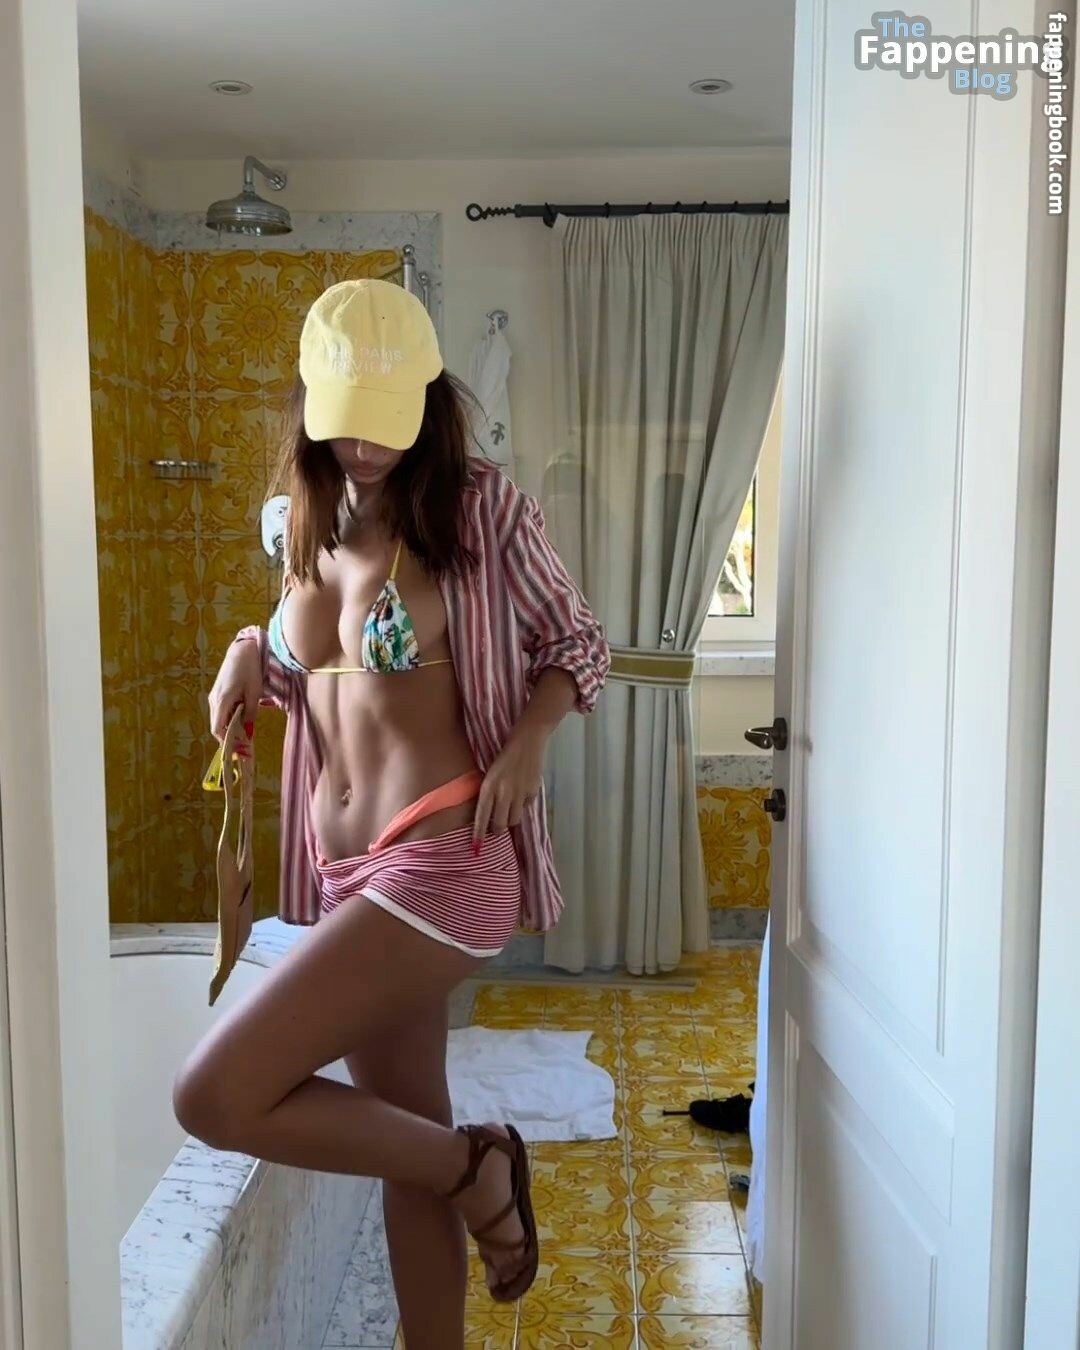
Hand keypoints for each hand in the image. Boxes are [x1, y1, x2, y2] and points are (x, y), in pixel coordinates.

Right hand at [208, 640, 260, 752]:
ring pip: (218, 719)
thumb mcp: (254, 693)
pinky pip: (221, 711)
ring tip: (246, 732)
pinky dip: (229, 718)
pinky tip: (242, 718)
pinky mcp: (217, 693)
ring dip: (230, 727)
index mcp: (221, 701)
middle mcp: (213, 700)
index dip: (226, 742)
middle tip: (245, 744)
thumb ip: (250, 714)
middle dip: (229, 737)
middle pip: (216, 726)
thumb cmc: (250, 669)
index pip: (217, 729)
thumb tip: (248, 733)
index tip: (239, 750)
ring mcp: (214, 696)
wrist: (243, 650)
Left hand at [472, 730, 545, 847]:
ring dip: (511, 819)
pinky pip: (526, 807)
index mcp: (488, 786)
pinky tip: (522, 793)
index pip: (481, 816)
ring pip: (514, 820)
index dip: (479, 834)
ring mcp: (519, 793)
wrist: (527, 741)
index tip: (476, 848)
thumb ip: (490, 793)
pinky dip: (523, 805)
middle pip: (500, 824)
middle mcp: (503, 793)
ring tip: (509, 810)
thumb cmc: (505, 756)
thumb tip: (489, 815)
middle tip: (496, 830)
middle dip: (497, 830)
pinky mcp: (533, 792)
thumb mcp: (491, 774)